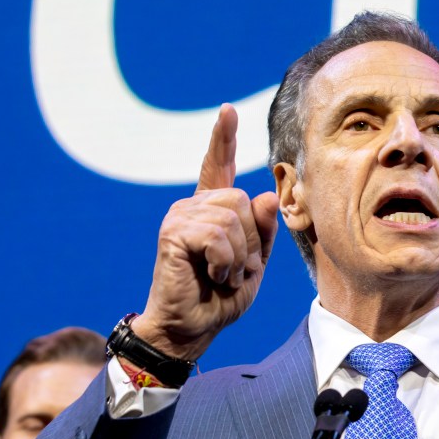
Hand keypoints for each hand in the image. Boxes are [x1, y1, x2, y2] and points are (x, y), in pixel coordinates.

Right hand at [133, 104, 279, 359]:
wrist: (192, 328)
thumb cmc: (221, 298)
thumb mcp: (254, 263)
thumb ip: (263, 230)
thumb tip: (266, 194)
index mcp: (213, 211)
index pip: (219, 168)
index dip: (223, 139)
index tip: (227, 111)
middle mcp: (193, 207)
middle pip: (242, 202)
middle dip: (250, 243)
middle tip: (232, 270)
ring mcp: (180, 217)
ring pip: (232, 219)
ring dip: (237, 257)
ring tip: (220, 275)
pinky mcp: (173, 233)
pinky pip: (218, 236)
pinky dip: (224, 262)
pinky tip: (211, 275)